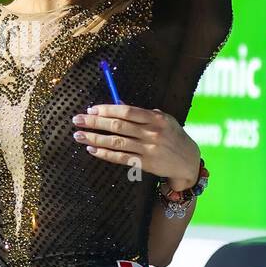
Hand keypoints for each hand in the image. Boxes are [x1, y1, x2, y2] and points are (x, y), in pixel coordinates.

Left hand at [73, 105, 199, 190]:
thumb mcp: (162, 119)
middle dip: (95, 122)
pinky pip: (120, 158)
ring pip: (116, 142)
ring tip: (79, 135)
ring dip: (95, 138)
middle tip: (78, 120)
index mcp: (156, 118)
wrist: (188, 161)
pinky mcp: (144, 163)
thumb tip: (118, 103)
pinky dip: (105, 153)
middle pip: (118, 126)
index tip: (92, 109)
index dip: (108, 109)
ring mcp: (147, 149)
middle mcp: (151, 133)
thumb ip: (141, 113)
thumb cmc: (172, 135)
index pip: (127, 111)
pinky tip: (92, 149)